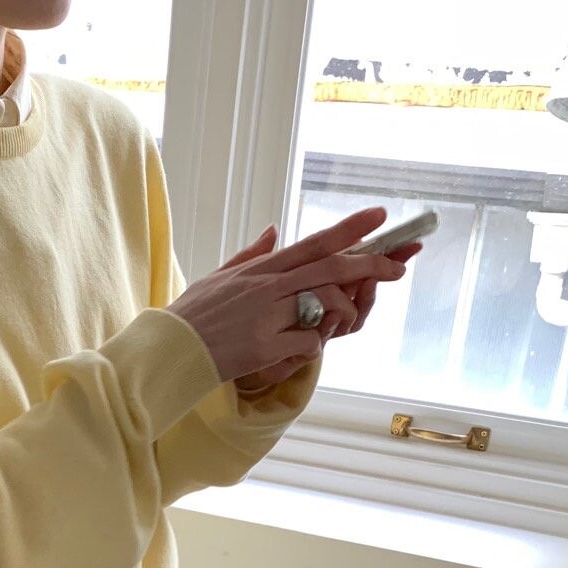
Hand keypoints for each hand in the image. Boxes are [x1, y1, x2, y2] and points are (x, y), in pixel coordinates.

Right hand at [165, 207, 412, 389]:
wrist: (169, 350)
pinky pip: (306, 342)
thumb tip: (274, 230)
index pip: (313, 242)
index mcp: (260, 269)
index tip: (378, 216)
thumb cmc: (192, 316)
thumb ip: (252, 254)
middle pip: (329, 268)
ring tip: (340, 323)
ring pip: (322, 304)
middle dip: (369, 265)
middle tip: (398, 267)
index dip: (349, 229)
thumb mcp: (219, 276)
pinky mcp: (262, 346)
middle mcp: (266, 286)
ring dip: (339, 314)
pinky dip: (310, 347)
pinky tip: (296, 351)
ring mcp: (266, 316)